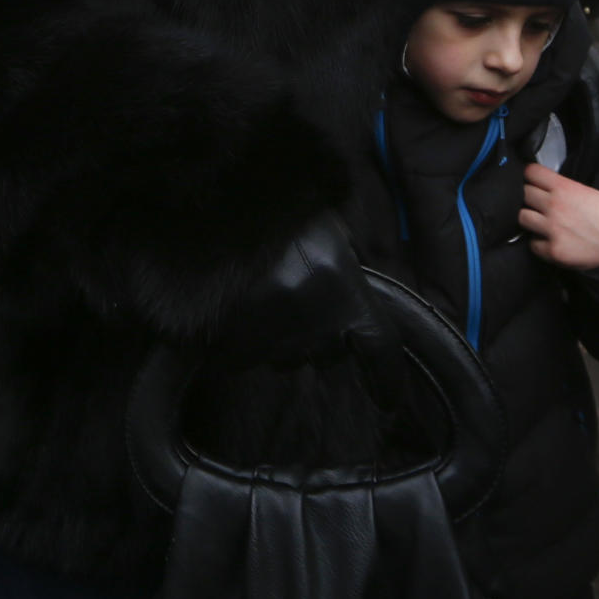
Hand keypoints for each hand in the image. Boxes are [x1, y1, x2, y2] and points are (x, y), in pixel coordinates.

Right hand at [226, 212, 403, 408]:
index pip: (380, 346)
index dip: (387, 378)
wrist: (210, 197)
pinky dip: (240, 344)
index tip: (388, 401)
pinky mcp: (227, 344)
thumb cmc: (276, 203)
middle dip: (323, 340)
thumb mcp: (326, 224)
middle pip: (329, 355)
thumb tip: (352, 290)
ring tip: (264, 300)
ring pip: (284, 359)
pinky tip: (234, 311)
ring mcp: (268, 335)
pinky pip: (241, 360)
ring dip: (282, 341)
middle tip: (305, 307)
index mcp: (344, 288)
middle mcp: (312, 320)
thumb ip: (345, 259)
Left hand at [519, 163, 598, 268]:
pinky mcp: (554, 250)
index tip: (533, 181)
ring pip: (522, 217)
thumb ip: (564, 188)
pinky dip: (540, 243)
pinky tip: (550, 241)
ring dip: (531, 219)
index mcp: (564, 187)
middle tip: (539, 204)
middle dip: (530, 197)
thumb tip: (546, 186)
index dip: (531, 176)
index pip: (531, 172)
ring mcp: (552, 229)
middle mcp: (554, 205)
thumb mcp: (587, 191)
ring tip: (542, 223)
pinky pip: (533, 244)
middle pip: (523, 193)